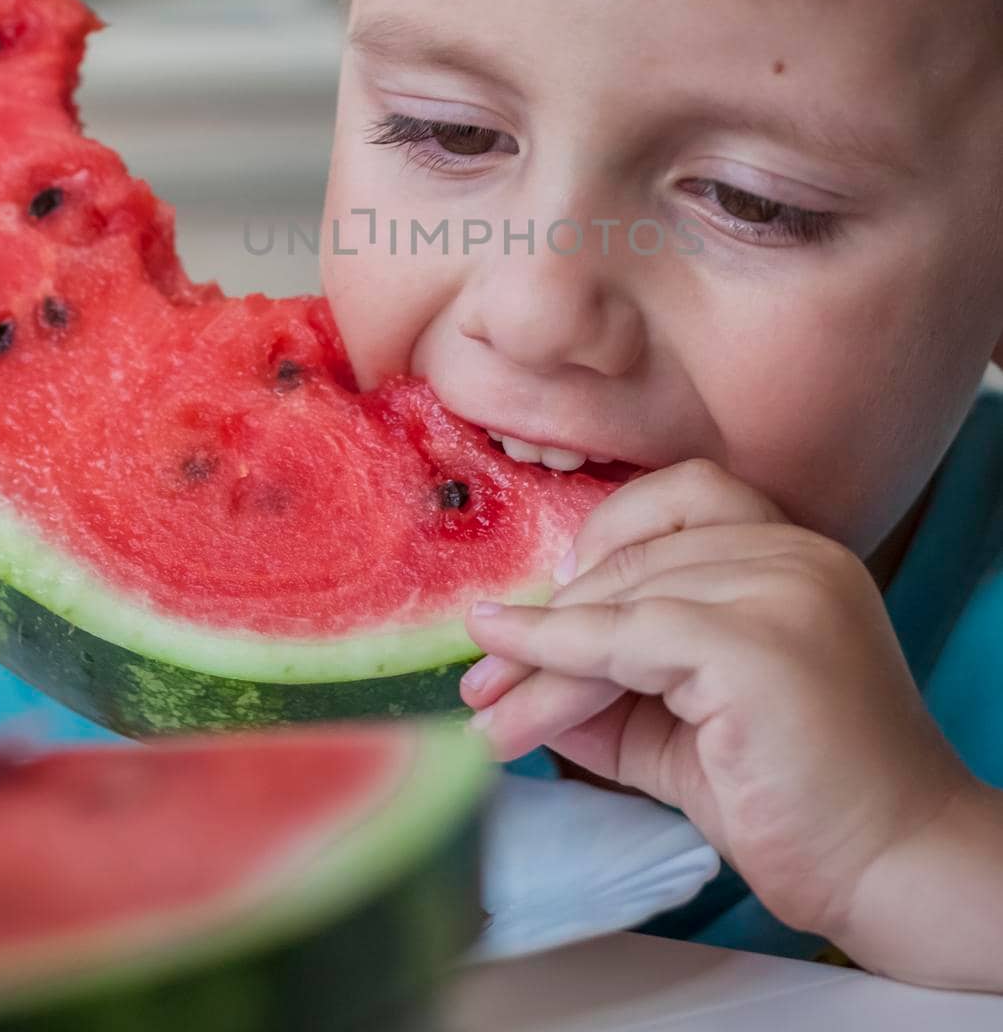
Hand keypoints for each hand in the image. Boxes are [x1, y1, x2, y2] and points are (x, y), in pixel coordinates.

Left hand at [461, 459, 973, 961]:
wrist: (895, 869)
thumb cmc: (801, 801)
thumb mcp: (685, 722)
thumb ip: (612, 683)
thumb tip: (515, 669)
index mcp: (794, 552)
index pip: (675, 507)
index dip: (600, 547)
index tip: (541, 611)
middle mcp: (795, 553)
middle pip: (636, 558)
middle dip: (548, 620)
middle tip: (482, 680)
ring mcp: (782, 589)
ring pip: (622, 600)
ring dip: (541, 662)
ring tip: (489, 716)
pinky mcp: (755, 643)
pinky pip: (625, 637)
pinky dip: (557, 662)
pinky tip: (513, 702)